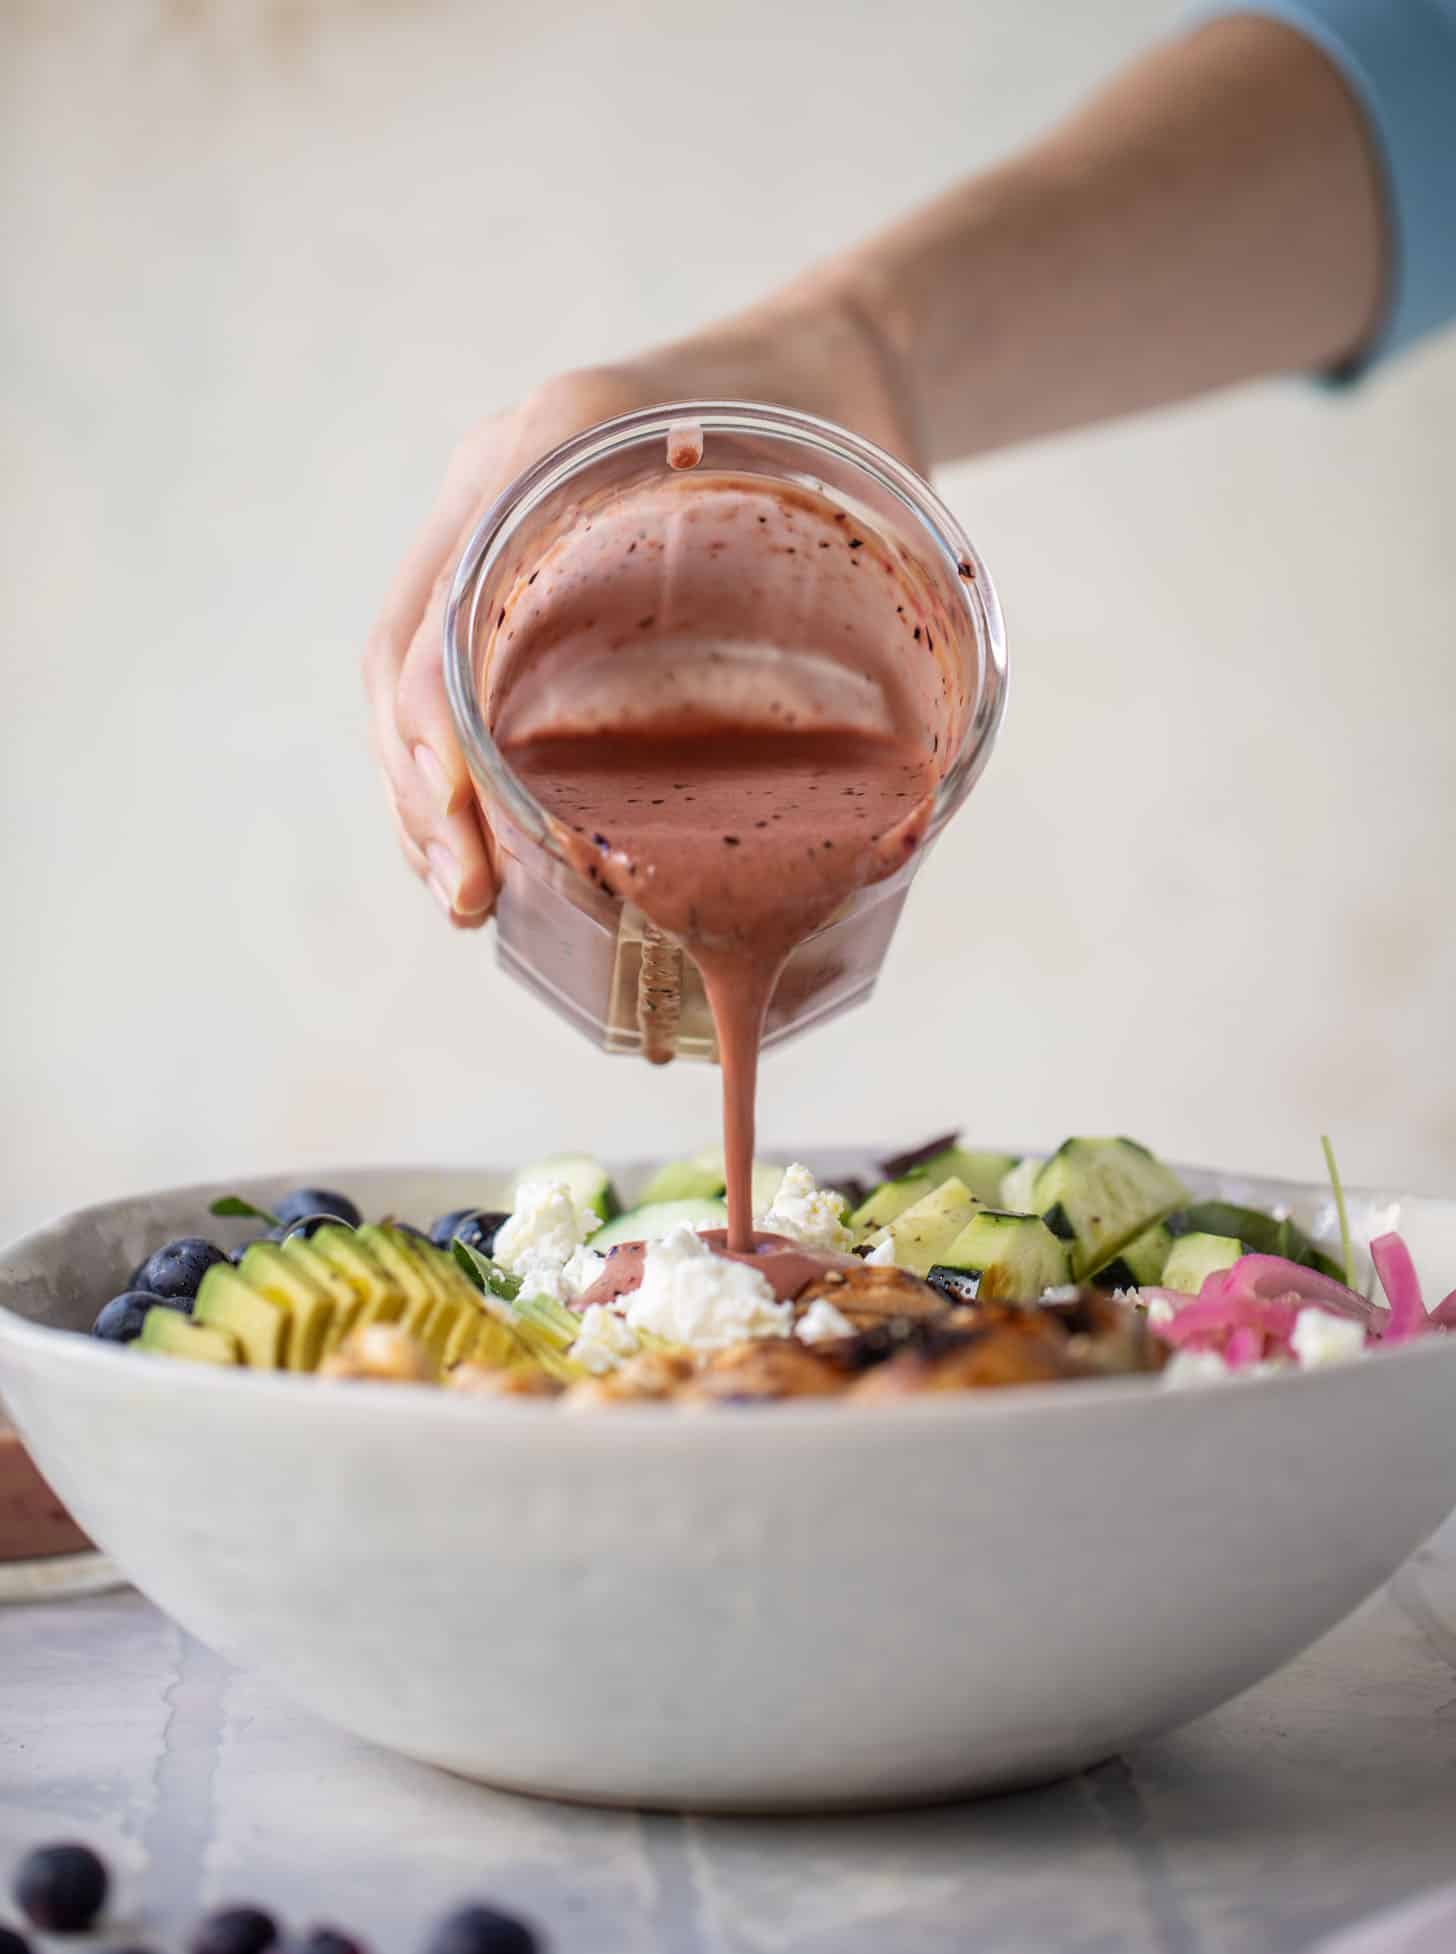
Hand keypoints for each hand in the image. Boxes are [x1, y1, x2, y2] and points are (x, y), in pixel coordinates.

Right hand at [363, 289, 921, 926]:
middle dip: (420, 793)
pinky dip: (450, 761)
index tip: (469, 831)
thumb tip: (905, 823)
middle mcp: (503, 477)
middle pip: (404, 654)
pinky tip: (482, 837)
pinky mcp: (511, 564)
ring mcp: (494, 518)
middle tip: (468, 899)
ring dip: (421, 794)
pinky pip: (447, 665)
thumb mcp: (865, 498)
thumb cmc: (847, 420)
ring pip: (410, 672)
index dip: (440, 732)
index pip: (450, 601)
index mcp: (560, 439)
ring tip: (467, 896)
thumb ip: (873, 613)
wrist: (824, 352)